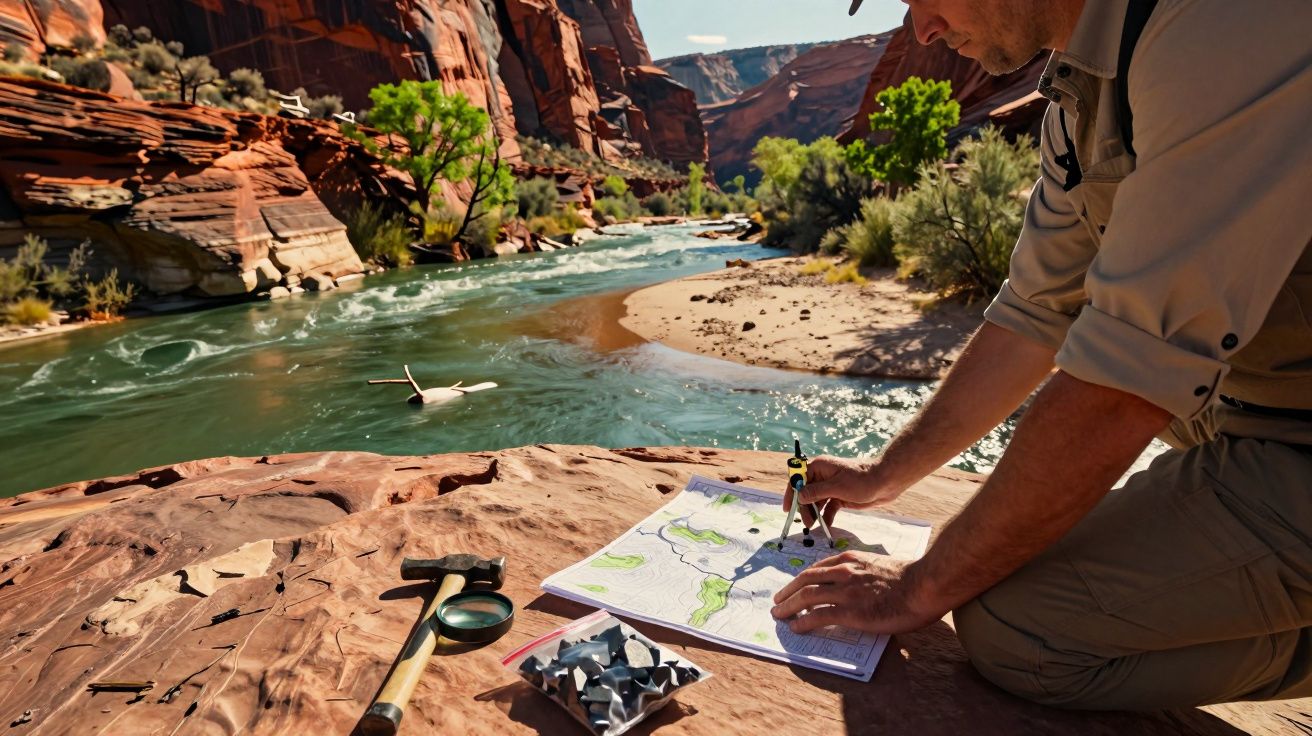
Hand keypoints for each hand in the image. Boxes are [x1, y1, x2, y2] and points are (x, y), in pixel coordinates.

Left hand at [770, 552, 938, 634]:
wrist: (923, 585)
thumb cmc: (912, 578)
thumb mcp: (882, 565)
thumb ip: (867, 572)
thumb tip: (865, 583)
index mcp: (852, 560)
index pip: (818, 567)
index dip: (803, 578)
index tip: (796, 585)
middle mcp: (843, 572)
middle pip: (805, 580)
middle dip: (788, 591)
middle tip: (778, 600)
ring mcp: (845, 592)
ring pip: (806, 597)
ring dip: (788, 606)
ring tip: (779, 614)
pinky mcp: (849, 612)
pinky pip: (818, 616)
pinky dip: (803, 622)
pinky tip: (796, 627)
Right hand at [782, 455, 902, 528]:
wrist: (886, 482)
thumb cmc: (862, 479)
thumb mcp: (837, 487)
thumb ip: (816, 492)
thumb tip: (799, 496)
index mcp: (819, 467)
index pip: (798, 479)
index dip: (791, 493)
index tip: (788, 509)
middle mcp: (823, 476)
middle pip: (806, 493)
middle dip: (804, 508)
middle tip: (806, 523)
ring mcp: (831, 487)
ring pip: (816, 502)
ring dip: (814, 514)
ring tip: (814, 527)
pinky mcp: (840, 497)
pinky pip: (828, 508)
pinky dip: (826, 517)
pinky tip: (826, 526)